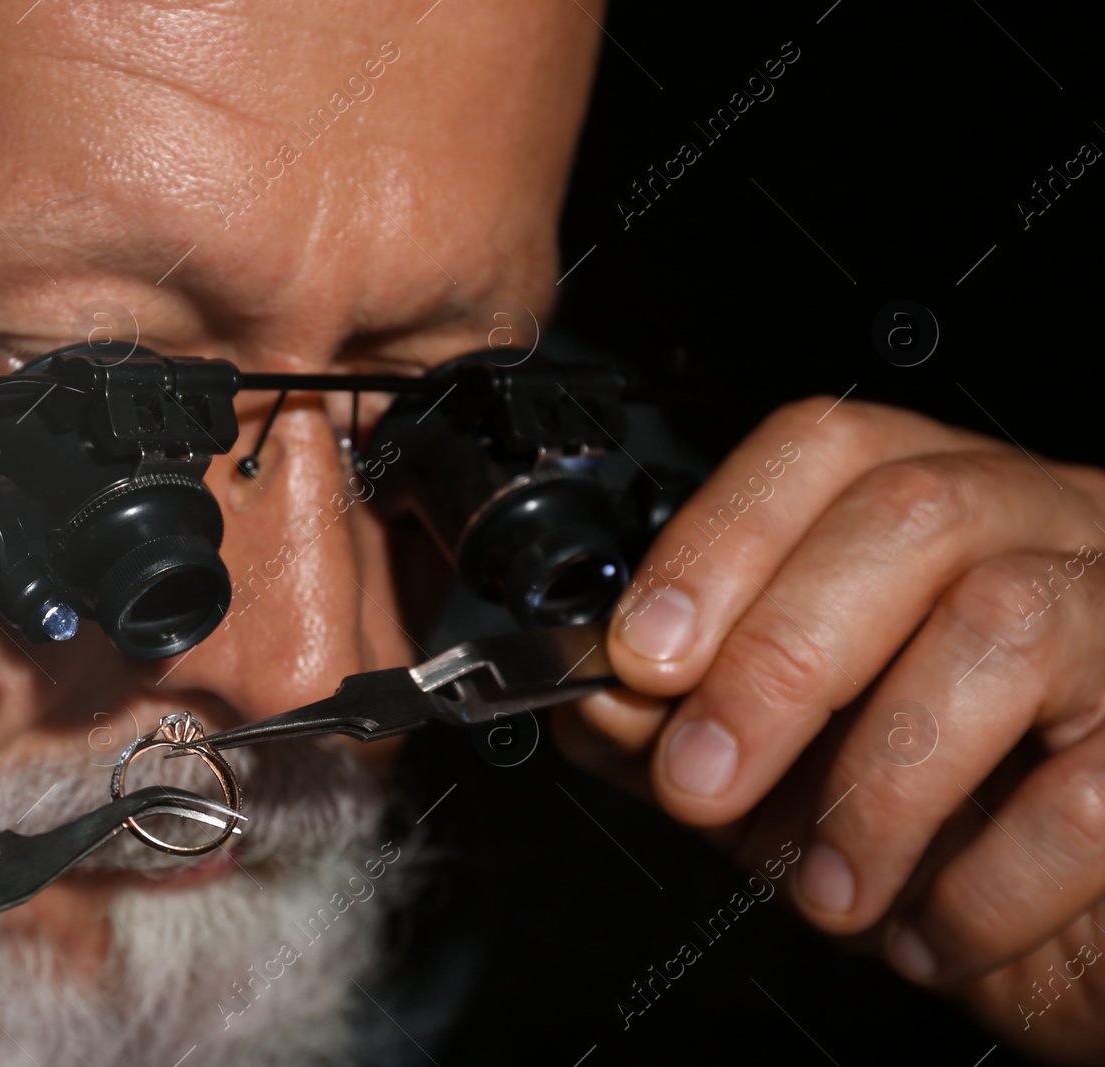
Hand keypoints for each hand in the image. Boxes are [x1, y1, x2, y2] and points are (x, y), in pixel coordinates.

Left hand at [554, 396, 1104, 1061]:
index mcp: (930, 502)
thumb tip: (598, 702)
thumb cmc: (935, 813)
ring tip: (826, 889)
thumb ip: (681, 722)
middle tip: (701, 782)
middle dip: (776, 659)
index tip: (644, 657)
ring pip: (1005, 629)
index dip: (718, 543)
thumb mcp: (780, 760)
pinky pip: (1091, 792)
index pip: (821, 450)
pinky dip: (985, 884)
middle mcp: (1041, 524)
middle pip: (909, 515)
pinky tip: (931, 932)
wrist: (1078, 929)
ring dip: (878, 783)